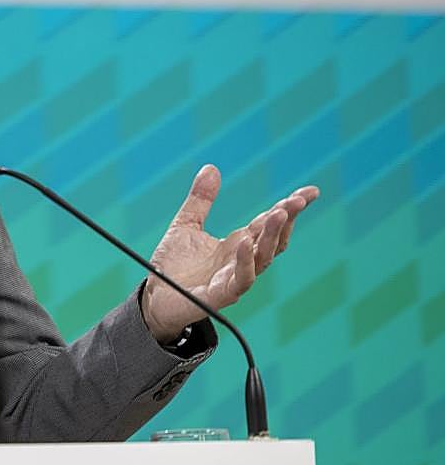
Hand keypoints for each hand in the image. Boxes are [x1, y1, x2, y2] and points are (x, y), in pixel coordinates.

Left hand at [141, 164, 318, 341]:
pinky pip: (241, 280)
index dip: (289, 207)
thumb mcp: (186, 225)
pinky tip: (245, 243)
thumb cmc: (173, 266)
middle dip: (287, 220)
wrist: (154, 297)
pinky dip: (245, 261)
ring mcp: (233, 278)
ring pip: (263, 258)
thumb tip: (211, 167)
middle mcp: (241, 261)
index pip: (269, 223)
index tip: (310, 192)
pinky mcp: (220, 295)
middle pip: (273, 240)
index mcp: (238, 243)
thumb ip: (200, 200)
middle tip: (297, 200)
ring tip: (279, 214)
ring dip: (272, 237)